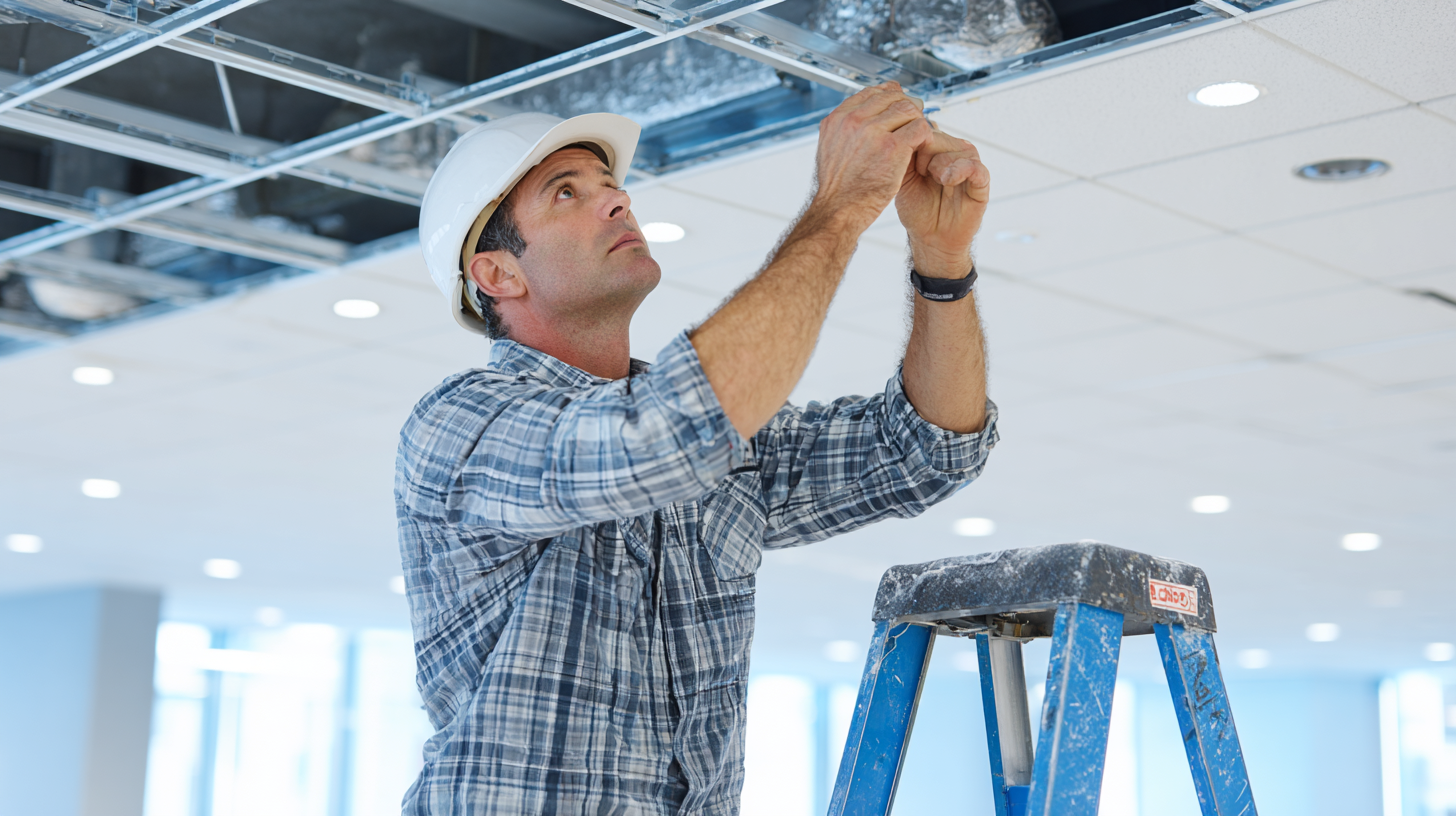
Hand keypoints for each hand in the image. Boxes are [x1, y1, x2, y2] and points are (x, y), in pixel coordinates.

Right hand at [812, 82, 933, 232]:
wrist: (838, 210)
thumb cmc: (837, 188)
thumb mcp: (830, 149)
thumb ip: (847, 130)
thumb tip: (865, 115)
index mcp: (838, 119)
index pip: (872, 93)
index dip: (889, 98)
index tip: (897, 109)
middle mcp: (854, 120)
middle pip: (892, 97)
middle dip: (906, 109)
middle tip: (912, 124)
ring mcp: (873, 132)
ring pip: (908, 109)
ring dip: (916, 121)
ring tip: (916, 138)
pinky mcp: (892, 147)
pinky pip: (919, 128)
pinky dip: (924, 136)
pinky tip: (919, 148)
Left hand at [896, 127, 990, 275]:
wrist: (930, 237)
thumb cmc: (917, 209)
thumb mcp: (902, 178)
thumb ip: (904, 154)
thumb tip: (906, 129)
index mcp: (937, 148)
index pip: (925, 129)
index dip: (913, 144)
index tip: (908, 164)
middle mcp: (955, 151)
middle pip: (938, 137)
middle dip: (924, 157)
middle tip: (922, 175)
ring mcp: (970, 164)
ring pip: (955, 150)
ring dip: (939, 168)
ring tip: (937, 183)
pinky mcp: (982, 180)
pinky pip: (974, 166)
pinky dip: (960, 171)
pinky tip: (948, 180)